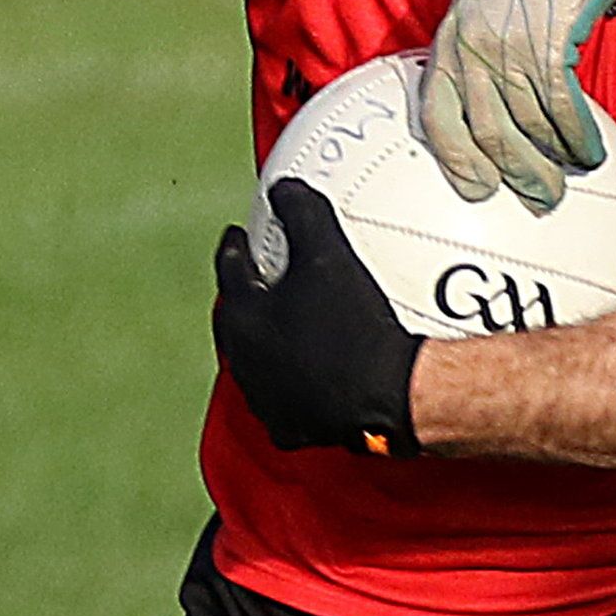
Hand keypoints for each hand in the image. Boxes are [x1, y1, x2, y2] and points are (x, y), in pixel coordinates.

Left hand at [213, 181, 423, 456]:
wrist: (386, 394)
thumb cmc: (352, 322)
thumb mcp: (328, 254)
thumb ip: (301, 213)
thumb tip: (283, 189)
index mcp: (244, 316)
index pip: (228, 270)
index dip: (233, 248)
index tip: (238, 235)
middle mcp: (245, 360)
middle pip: (235, 321)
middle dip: (242, 298)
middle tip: (257, 281)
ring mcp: (265, 398)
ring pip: (255, 362)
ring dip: (264, 343)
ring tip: (284, 326)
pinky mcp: (290, 427)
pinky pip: (283, 398)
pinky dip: (290, 381)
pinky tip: (310, 372)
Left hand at [421, 0, 615, 210]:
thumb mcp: (484, 5)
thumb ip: (477, 52)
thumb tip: (487, 108)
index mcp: (451, 38)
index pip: (437, 113)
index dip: (455, 158)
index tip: (475, 189)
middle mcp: (473, 45)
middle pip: (487, 131)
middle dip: (515, 173)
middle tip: (537, 199)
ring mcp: (510, 45)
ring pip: (528, 124)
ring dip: (553, 159)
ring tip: (570, 176)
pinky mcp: (551, 43)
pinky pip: (562, 108)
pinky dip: (577, 135)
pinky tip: (588, 150)